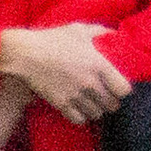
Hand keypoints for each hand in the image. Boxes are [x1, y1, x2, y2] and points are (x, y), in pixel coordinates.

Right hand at [0, 21, 131, 125]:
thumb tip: (115, 34)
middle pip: (112, 105)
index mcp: (99, 65)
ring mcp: (76, 96)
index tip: (117, 87)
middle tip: (105, 96)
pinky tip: (79, 109)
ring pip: (97, 114)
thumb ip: (101, 32)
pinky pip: (79, 120)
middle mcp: (91, 83)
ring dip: (96, 109)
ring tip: (92, 103)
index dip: (122, 89)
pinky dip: (81, 116)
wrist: (26, 54)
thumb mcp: (79, 30)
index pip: (124, 89)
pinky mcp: (61, 104)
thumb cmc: (53, 39)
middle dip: (111, 101)